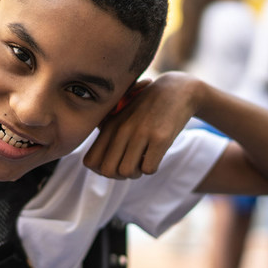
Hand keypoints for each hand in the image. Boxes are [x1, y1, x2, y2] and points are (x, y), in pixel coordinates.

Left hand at [83, 73, 200, 178]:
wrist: (177, 91)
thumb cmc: (147, 109)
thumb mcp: (122, 117)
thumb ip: (107, 136)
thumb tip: (96, 164)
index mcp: (110, 125)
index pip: (90, 161)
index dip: (101, 170)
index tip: (115, 163)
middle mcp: (122, 129)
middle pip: (107, 171)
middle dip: (119, 175)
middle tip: (131, 165)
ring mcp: (141, 133)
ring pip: (126, 172)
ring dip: (136, 173)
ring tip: (143, 160)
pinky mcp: (161, 138)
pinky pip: (148, 169)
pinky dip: (152, 168)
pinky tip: (155, 155)